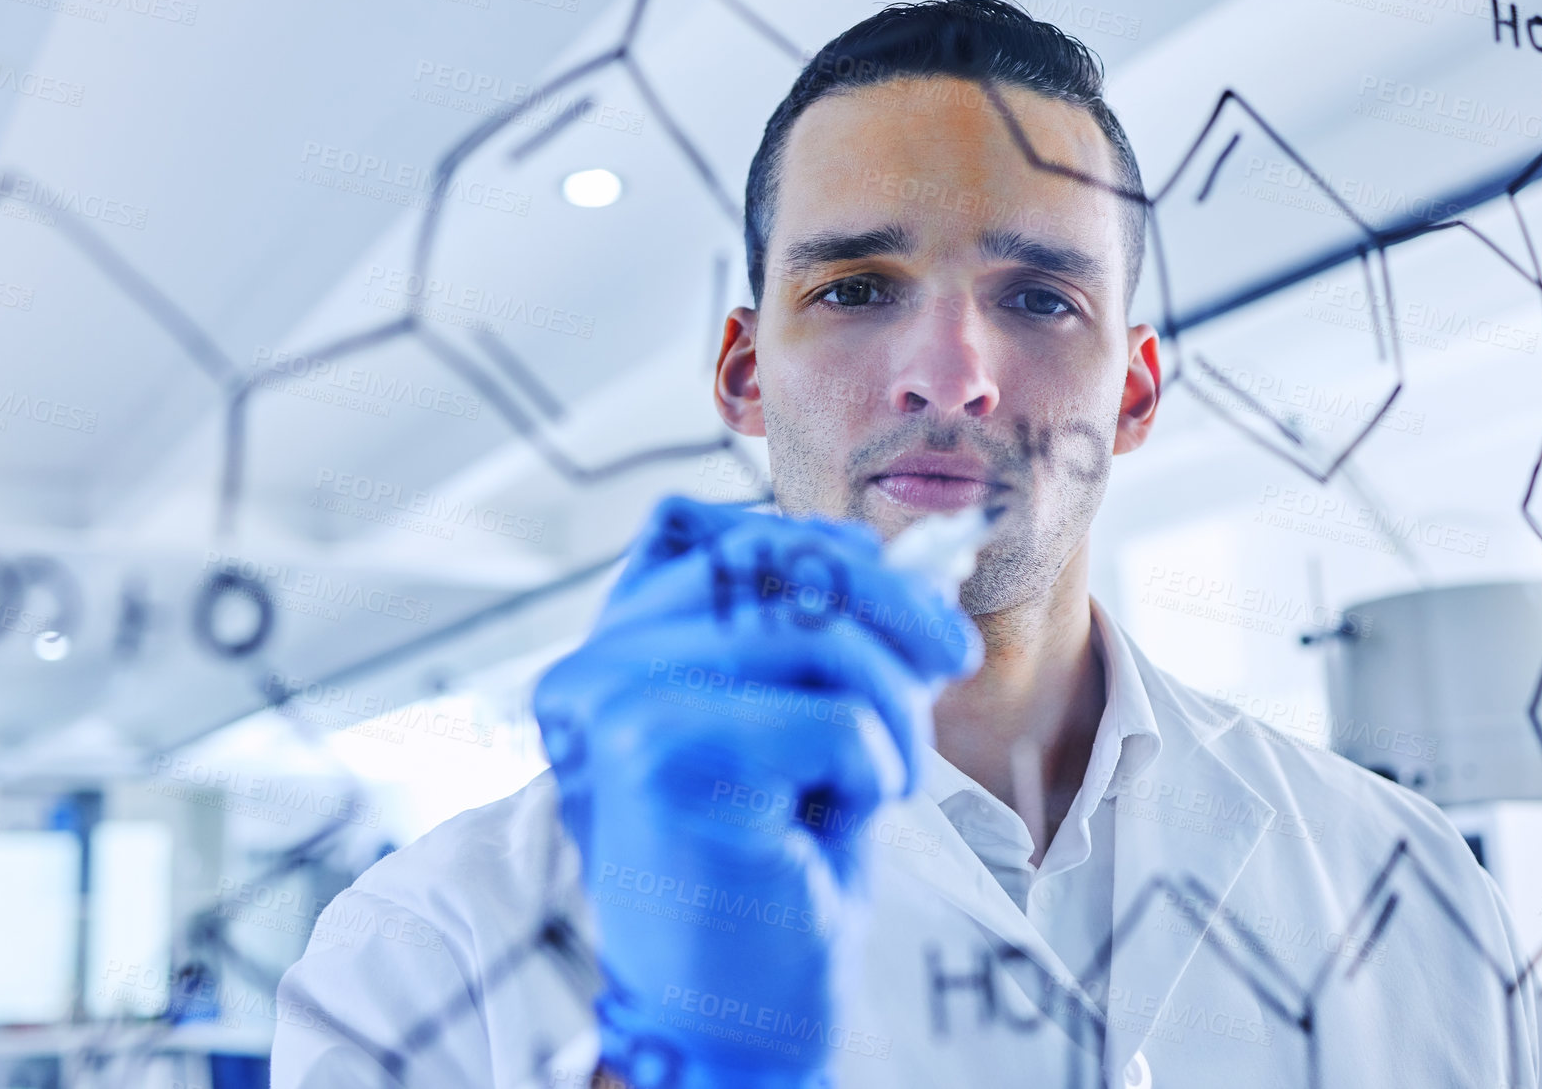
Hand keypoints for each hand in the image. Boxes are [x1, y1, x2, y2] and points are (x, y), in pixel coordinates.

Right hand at [535, 497, 976, 1088]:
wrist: (736, 1011)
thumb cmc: (771, 861)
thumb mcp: (798, 715)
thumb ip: (821, 625)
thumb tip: (922, 558)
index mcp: (616, 644)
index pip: (724, 530)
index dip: (834, 552)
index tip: (907, 614)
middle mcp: (597, 663)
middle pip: (776, 562)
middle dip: (892, 614)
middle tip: (943, 669)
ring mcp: (618, 707)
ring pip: (819, 638)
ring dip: (891, 709)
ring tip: (872, 777)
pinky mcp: (660, 762)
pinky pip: (834, 719)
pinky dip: (874, 769)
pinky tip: (834, 820)